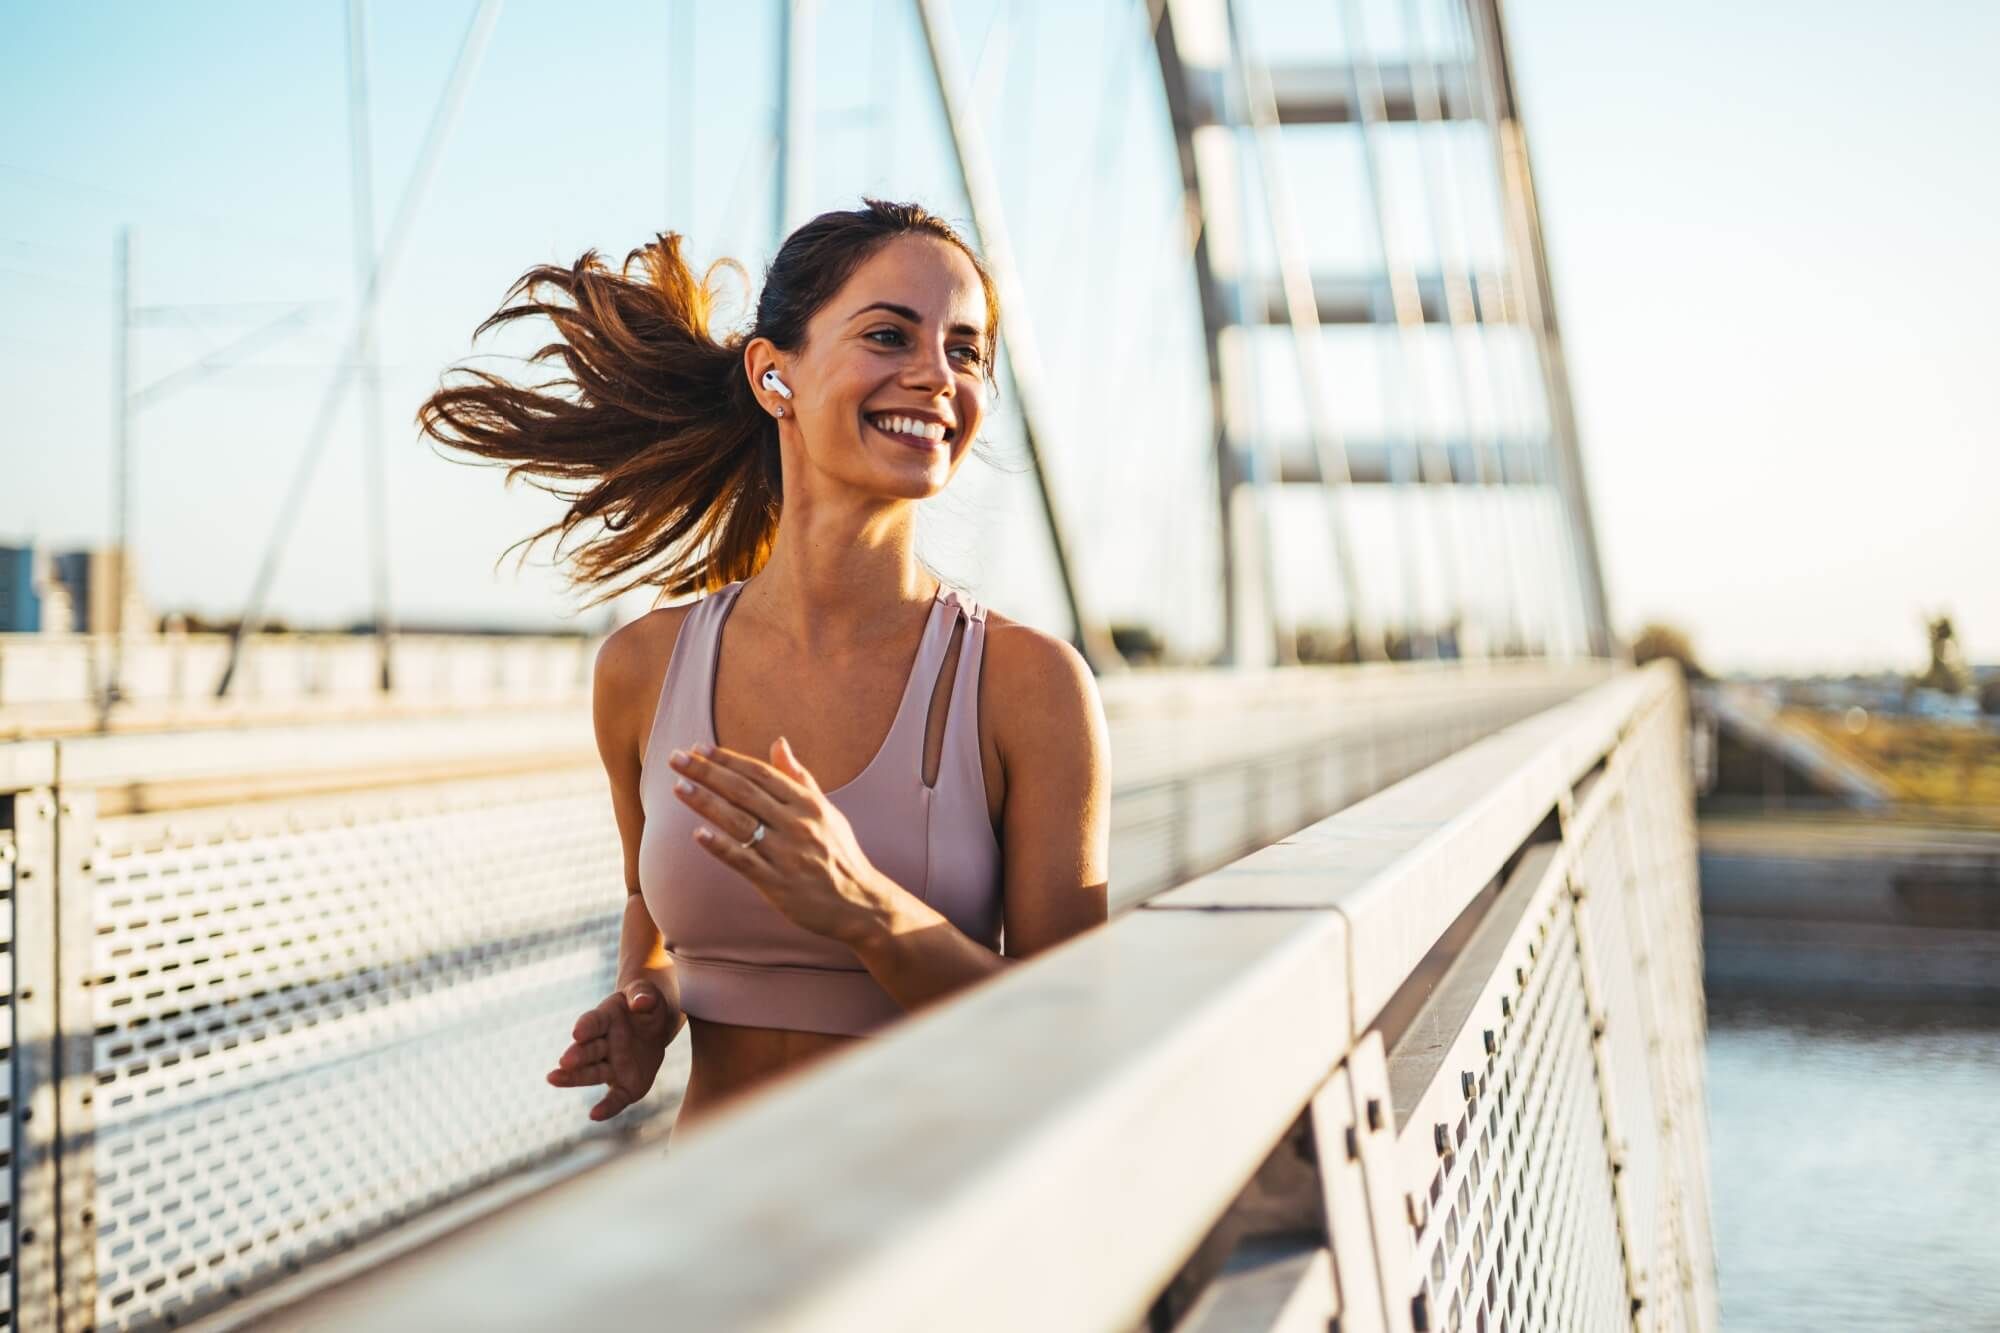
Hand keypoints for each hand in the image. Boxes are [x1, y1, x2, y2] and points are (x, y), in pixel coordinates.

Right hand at [545, 966, 682, 1121]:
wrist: (655, 1025)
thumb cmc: (646, 1005)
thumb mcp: (648, 994)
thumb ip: (643, 995)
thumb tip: (641, 1003)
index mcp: (606, 1018)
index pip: (593, 1021)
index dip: (586, 1027)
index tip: (577, 1032)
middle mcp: (602, 1043)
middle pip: (587, 1050)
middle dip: (577, 1056)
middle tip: (564, 1062)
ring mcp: (611, 1065)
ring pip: (591, 1073)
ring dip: (574, 1078)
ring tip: (554, 1079)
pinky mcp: (623, 1085)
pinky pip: (615, 1098)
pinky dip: (606, 1107)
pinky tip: (594, 1115)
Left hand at [666, 737, 900, 945]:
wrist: (859, 903)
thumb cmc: (839, 854)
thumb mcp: (826, 811)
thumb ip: (799, 778)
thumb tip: (778, 744)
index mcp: (807, 804)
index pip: (760, 774)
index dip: (728, 759)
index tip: (699, 748)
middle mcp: (796, 824)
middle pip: (744, 792)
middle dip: (707, 772)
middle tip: (676, 759)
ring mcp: (786, 854)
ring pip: (739, 822)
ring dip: (706, 803)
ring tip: (679, 787)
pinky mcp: (777, 883)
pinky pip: (743, 861)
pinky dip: (721, 846)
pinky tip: (698, 834)